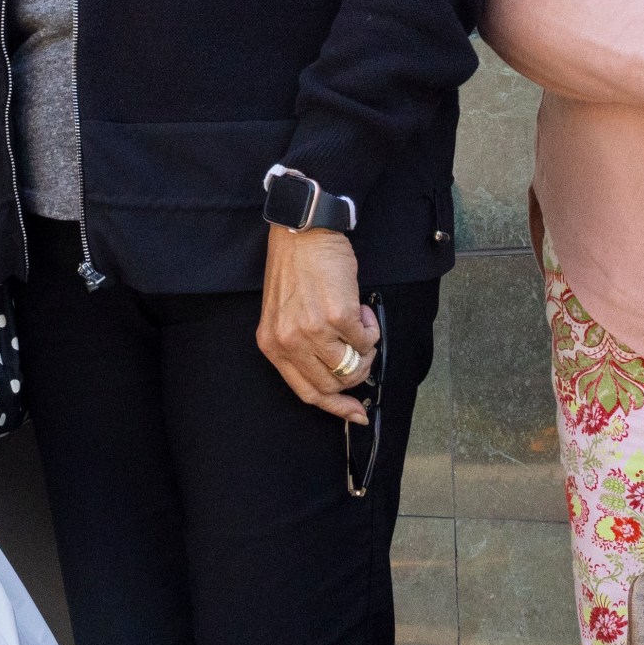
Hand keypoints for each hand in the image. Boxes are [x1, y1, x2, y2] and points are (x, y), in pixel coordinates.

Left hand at [258, 222, 381, 422]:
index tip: (357, 413)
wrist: (303, 232)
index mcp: (272, 345)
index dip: (336, 407)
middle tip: (361, 350)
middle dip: (355, 373)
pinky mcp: (338, 316)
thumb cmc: (295, 267)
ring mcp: (313, 331)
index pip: (307, 392)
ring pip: (353, 366)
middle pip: (332, 384)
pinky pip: (366, 340)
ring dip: (365, 350)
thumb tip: (338, 373)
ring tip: (360, 323)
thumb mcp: (283, 313)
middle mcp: (289, 342)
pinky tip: (361, 306)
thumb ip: (301, 345)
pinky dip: (370, 327)